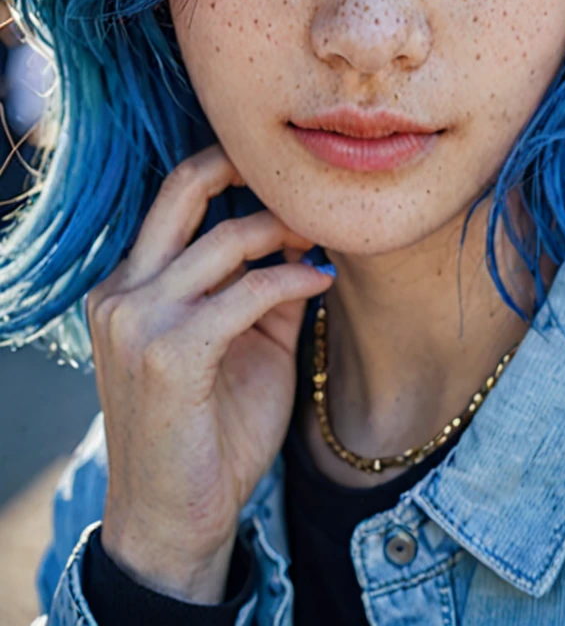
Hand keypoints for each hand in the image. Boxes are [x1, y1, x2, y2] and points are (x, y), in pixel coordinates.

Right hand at [86, 144, 333, 602]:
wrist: (174, 519)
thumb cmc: (210, 432)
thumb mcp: (243, 344)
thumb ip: (263, 287)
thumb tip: (307, 235)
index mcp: (128, 285)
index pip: (175, 197)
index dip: (231, 171)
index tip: (288, 180)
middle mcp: (121, 292)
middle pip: (182, 188)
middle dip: (242, 164)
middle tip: (300, 177)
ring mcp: (137, 320)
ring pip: (223, 238)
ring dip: (283, 230)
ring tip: (322, 236)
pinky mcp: (168, 353)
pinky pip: (245, 292)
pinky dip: (292, 280)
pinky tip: (323, 282)